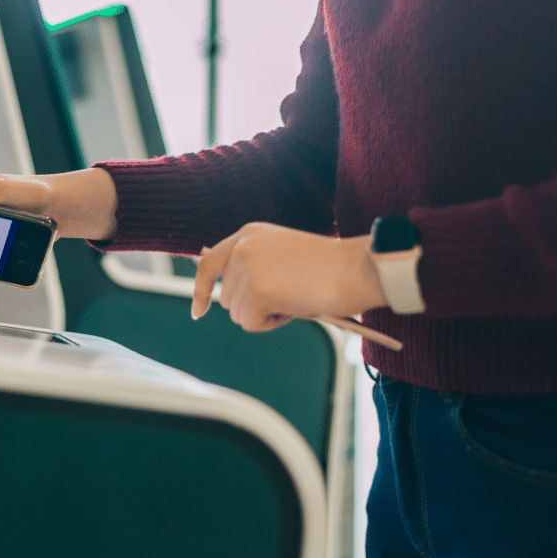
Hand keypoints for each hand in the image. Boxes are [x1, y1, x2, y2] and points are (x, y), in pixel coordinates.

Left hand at [190, 222, 387, 331]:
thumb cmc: (331, 267)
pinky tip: (295, 306)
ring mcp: (246, 269)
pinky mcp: (255, 292)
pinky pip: (251, 324)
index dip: (201, 289)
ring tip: (295, 296)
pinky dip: (273, 323)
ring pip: (239, 314)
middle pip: (226, 297)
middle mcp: (241, 248)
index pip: (209, 263)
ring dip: (266, 315)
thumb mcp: (283, 256)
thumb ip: (255, 267)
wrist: (358, 268)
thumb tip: (230, 299)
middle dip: (253, 306)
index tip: (199, 311)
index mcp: (248, 233)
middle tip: (289, 294)